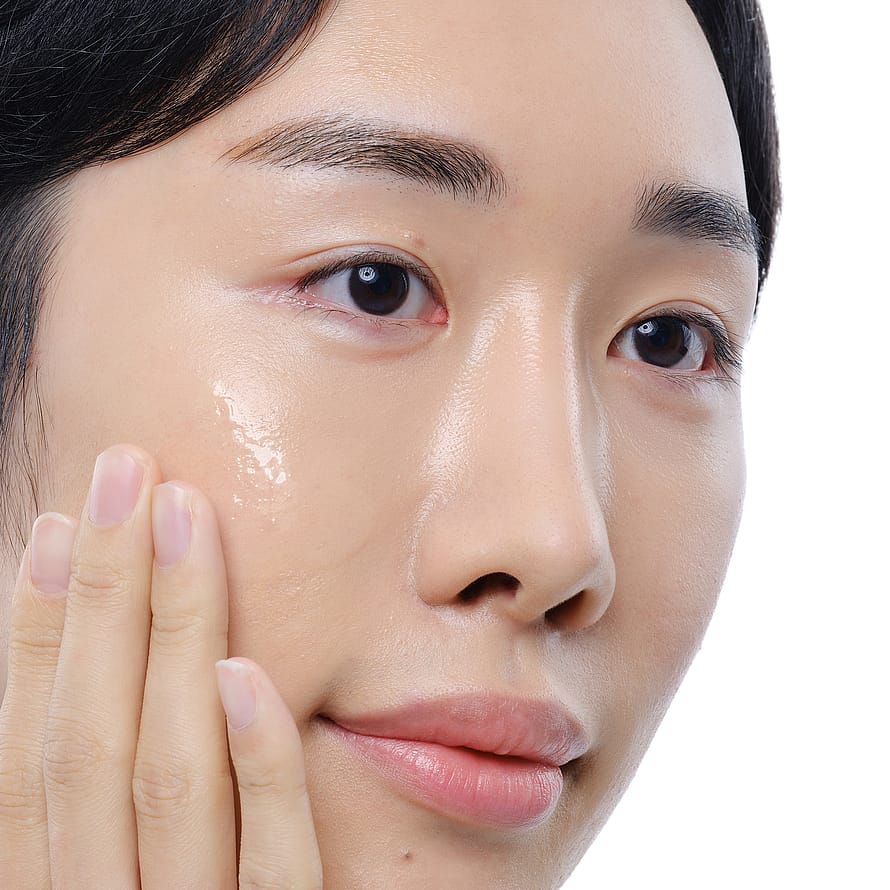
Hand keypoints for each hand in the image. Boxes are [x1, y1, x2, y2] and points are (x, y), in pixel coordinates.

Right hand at [0, 444, 322, 887]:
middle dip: (107, 594)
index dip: (33, 632)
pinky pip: (274, 864)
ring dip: (179, 638)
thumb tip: (76, 678)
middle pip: (92, 738)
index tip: (57, 524)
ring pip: (174, 776)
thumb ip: (77, 815)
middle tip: (125, 470)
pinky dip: (258, 769)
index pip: (24, 749)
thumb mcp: (86, 884)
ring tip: (185, 518)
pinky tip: (255, 673)